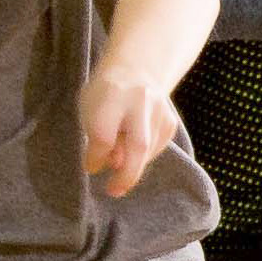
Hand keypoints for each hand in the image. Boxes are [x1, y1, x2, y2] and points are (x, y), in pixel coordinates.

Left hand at [77, 64, 180, 197]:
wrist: (136, 69)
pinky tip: (131, 150)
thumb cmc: (104, 95)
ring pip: (147, 151)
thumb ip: (98, 135)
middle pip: (138, 145)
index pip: (103, 135)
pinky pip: (156, 149)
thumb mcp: (90, 108)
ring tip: (118, 159)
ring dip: (131, 164)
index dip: (95, 157)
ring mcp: (160, 111)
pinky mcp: (171, 122)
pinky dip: (142, 157)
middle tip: (113, 191)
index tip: (91, 166)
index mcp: (112, 94)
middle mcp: (140, 101)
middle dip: (125, 174)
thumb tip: (115, 164)